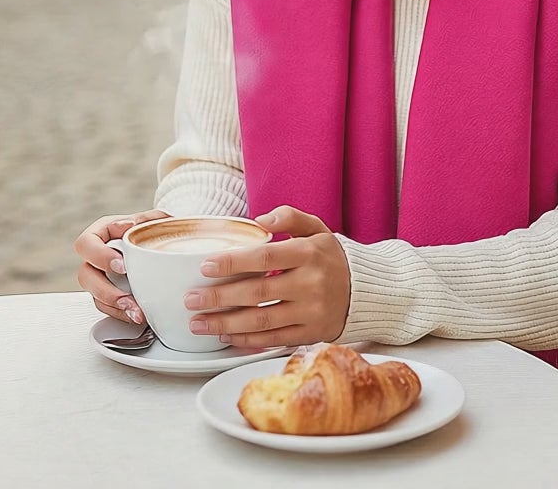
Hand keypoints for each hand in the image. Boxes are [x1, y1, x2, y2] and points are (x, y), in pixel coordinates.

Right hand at [73, 209, 170, 324]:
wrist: (161, 246)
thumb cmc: (151, 229)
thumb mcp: (153, 219)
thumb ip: (147, 219)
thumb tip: (138, 225)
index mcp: (100, 233)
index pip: (87, 244)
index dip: (100, 256)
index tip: (123, 265)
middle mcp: (95, 258)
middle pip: (85, 275)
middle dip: (105, 289)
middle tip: (126, 295)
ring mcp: (100, 278)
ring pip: (95, 296)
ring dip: (115, 306)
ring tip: (136, 312)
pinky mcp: (109, 295)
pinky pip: (108, 308)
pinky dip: (122, 314)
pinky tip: (136, 316)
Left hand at [184, 205, 351, 348]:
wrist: (367, 291)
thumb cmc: (332, 257)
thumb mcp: (317, 229)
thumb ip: (290, 217)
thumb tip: (259, 221)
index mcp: (308, 253)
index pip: (264, 257)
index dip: (233, 262)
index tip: (205, 266)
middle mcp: (310, 283)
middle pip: (257, 292)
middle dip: (219, 298)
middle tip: (190, 299)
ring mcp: (311, 312)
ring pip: (262, 320)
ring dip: (226, 324)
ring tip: (198, 323)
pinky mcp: (312, 334)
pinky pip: (274, 340)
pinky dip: (247, 340)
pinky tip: (226, 336)